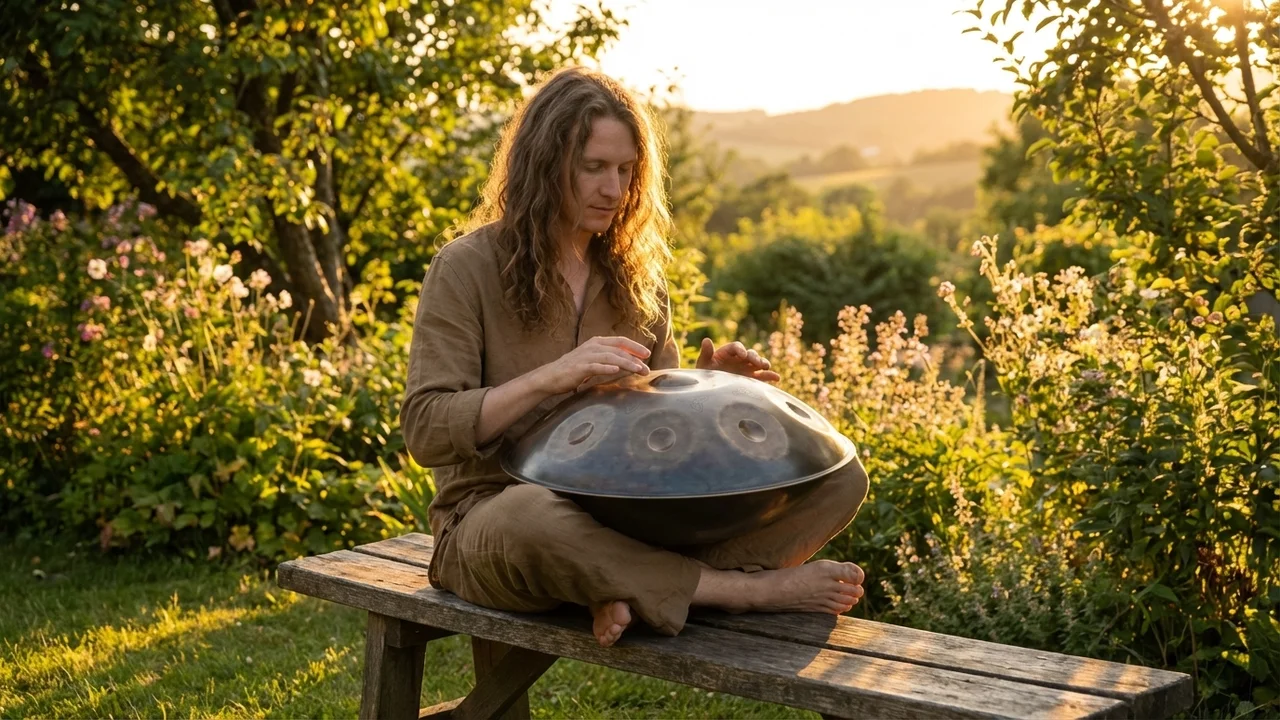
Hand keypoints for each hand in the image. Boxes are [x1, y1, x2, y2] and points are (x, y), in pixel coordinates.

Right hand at [536, 336, 650, 394]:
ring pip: (611, 357)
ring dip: (626, 363)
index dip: (635, 347)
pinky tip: (616, 370)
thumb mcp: (592, 360)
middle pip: (619, 349)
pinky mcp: (579, 367)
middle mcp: (593, 346)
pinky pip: (596, 366)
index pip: (620, 341)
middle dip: (635, 358)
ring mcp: (586, 356)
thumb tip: (625, 363)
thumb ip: (606, 358)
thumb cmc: (572, 370)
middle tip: (647, 368)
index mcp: (596, 342)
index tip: (647, 354)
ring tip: (638, 369)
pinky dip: (607, 367)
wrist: (550, 377)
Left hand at [695, 338, 780, 382]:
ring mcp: (747, 368)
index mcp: (727, 352)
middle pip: (750, 354)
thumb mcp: (704, 365)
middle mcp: (739, 358)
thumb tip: (706, 340)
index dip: (740, 349)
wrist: (710, 391)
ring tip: (766, 367)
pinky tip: (777, 378)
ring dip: (763, 363)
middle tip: (757, 362)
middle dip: (754, 357)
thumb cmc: (705, 375)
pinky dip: (770, 376)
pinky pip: (763, 375)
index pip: (736, 347)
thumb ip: (706, 353)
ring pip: (758, 362)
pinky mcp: (752, 378)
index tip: (742, 355)